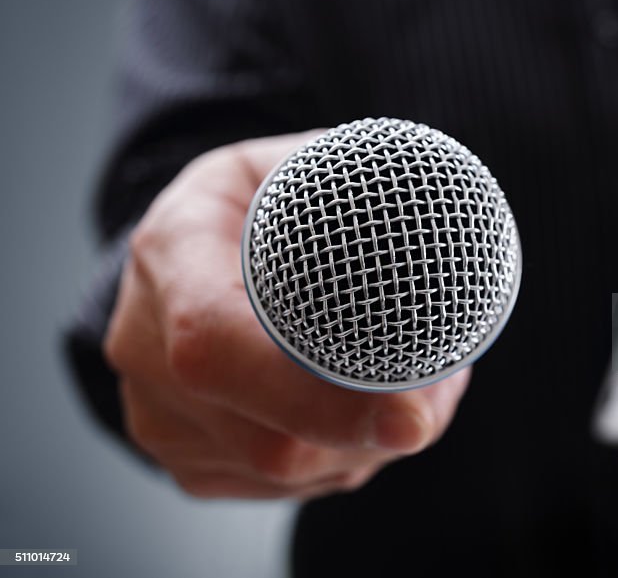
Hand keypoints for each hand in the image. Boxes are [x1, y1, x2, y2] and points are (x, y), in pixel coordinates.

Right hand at [104, 133, 470, 499]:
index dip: (316, 397)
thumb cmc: (254, 201)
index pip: (220, 346)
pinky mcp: (186, 459)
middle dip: (375, 430)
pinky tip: (362, 416)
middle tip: (440, 393)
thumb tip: (441, 233)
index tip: (413, 415)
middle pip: (267, 438)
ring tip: (412, 392)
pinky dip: (340, 457)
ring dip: (368, 444)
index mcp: (172, 252)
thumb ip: (358, 191)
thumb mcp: (298, 163)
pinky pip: (280, 486)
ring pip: (286, 472)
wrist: (182, 248)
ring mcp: (158, 415)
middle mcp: (144, 345)